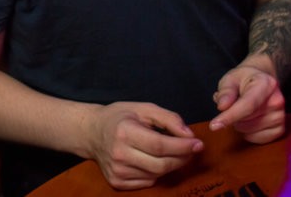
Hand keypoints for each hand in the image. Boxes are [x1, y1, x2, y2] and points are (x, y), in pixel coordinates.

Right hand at [86, 102, 202, 190]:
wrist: (91, 132)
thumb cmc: (120, 117)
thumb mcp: (144, 108)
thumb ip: (169, 119)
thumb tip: (189, 135)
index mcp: (125, 132)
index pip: (160, 145)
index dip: (182, 147)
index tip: (198, 144)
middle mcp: (119, 154)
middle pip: (161, 164)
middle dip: (182, 158)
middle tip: (192, 150)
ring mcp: (117, 171)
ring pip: (156, 175)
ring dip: (171, 165)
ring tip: (173, 152)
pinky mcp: (117, 182)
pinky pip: (147, 182)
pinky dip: (156, 173)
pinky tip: (154, 160)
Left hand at [209, 64, 285, 143]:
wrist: (262, 81)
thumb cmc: (245, 80)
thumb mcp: (231, 79)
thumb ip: (225, 91)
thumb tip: (222, 106)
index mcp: (266, 84)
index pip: (247, 105)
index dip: (229, 116)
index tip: (214, 125)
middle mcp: (277, 100)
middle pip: (246, 120)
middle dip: (233, 116)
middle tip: (234, 104)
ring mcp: (281, 116)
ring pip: (250, 131)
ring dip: (240, 125)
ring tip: (243, 111)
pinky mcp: (280, 129)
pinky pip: (258, 139)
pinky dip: (249, 134)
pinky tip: (250, 121)